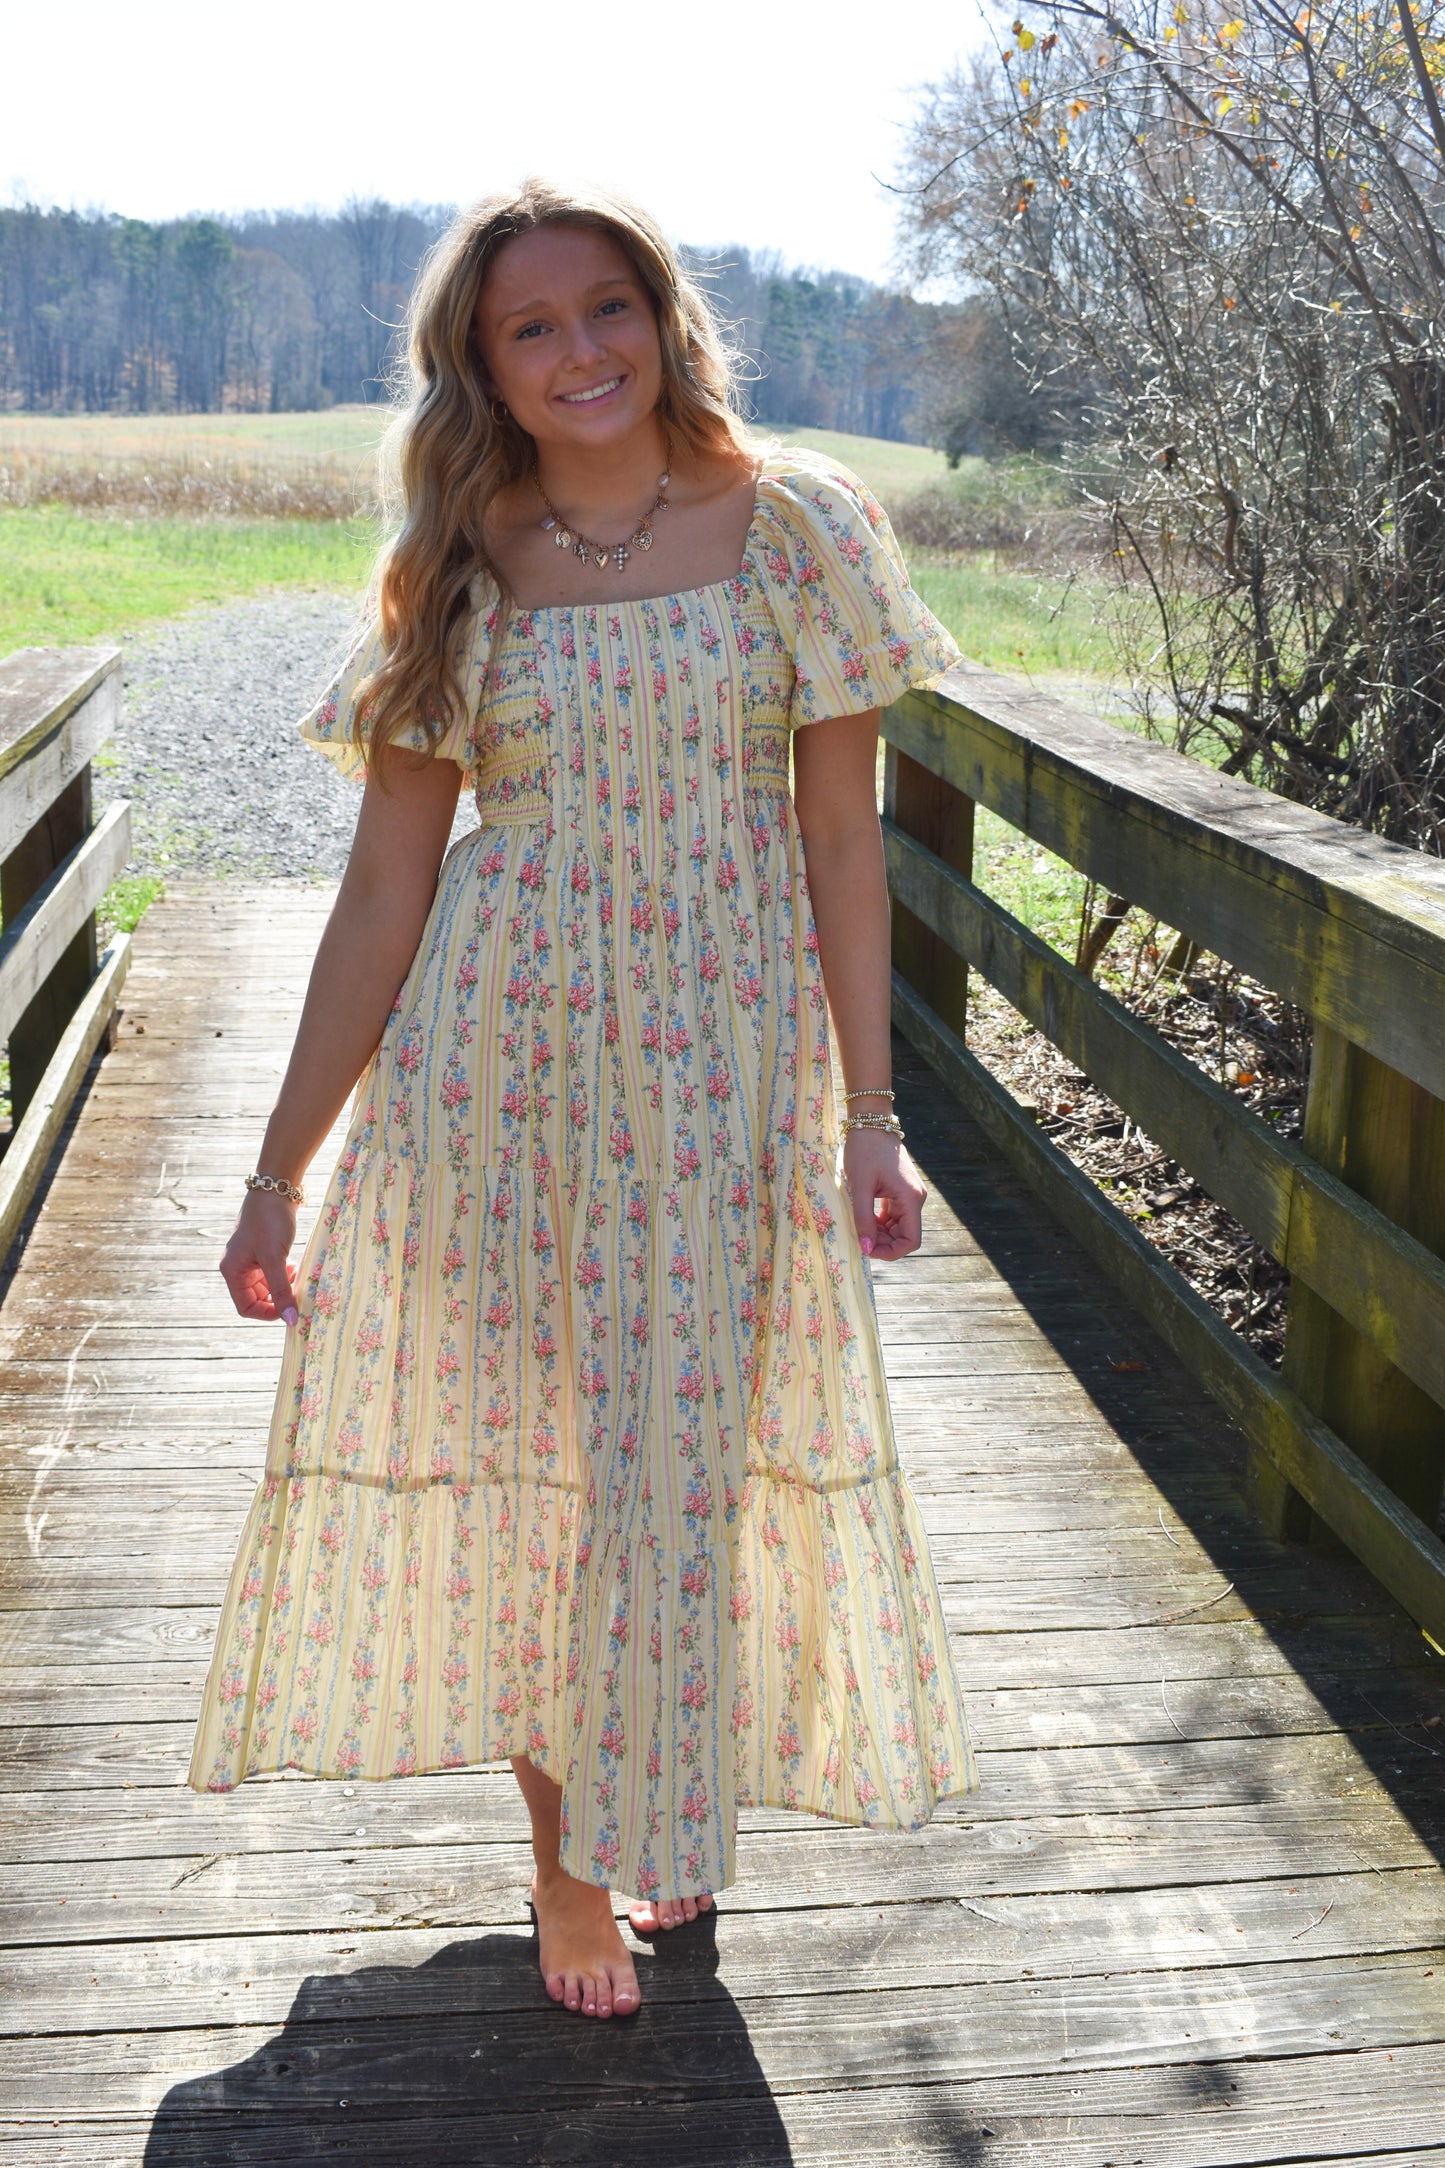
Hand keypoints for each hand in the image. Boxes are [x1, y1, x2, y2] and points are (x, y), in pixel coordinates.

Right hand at [220, 1190, 299, 1323]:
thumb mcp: (275, 1258)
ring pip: (267, 1287)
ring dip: (283, 1287)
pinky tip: (295, 1267)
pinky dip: (285, 1276)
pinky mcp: (262, 1253)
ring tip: (297, 1276)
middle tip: (298, 1292)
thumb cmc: (270, 1221)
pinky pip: (273, 1274)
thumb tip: (291, 1320)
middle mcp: (237, 1268)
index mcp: (232, 1271)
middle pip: (257, 1299)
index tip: (290, 1311)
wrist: (275, 1189)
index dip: (267, 1313)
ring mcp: (249, 1260)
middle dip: (278, 1298)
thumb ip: (282, 1290)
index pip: (246, 1307)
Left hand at [841, 1129, 926, 1261]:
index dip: (891, 1252)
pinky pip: (895, 1215)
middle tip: (859, 1238)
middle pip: (905, 1236)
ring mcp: (910, 1194)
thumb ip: (864, 1219)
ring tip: (859, 1227)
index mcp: (911, 1199)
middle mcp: (916, 1198)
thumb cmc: (864, 1151)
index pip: (911, 1241)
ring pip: (899, 1227)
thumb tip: (866, 1248)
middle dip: (883, 1243)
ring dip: (880, 1233)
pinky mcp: (901, 1190)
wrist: (870, 1122)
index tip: (868, 1250)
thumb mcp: (860, 1187)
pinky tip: (864, 1219)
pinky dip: (880, 1222)